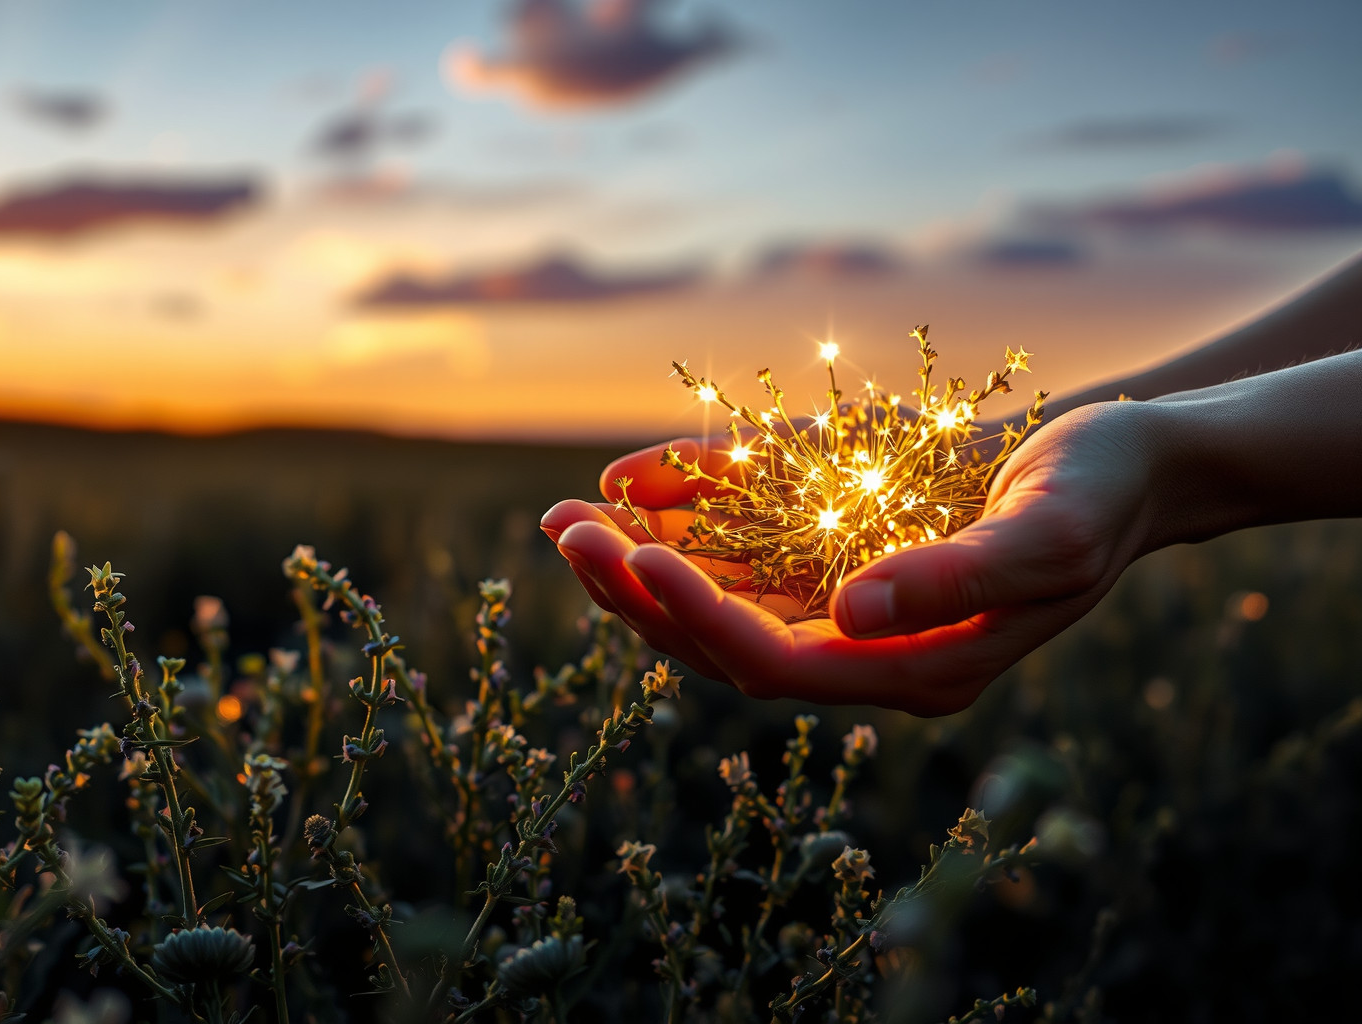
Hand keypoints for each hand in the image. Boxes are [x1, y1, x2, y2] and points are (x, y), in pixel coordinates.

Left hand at [542, 401, 1160, 713]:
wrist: (1132, 463)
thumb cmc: (1102, 493)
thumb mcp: (1045, 536)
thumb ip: (952, 578)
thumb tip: (850, 611)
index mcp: (917, 669)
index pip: (776, 663)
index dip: (698, 617)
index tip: (635, 557)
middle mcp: (871, 653)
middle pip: (727, 643)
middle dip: (639, 592)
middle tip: (563, 530)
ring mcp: (851, 610)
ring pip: (720, 606)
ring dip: (640, 566)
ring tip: (566, 518)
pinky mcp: (843, 560)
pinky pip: (745, 559)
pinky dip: (686, 528)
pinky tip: (631, 488)